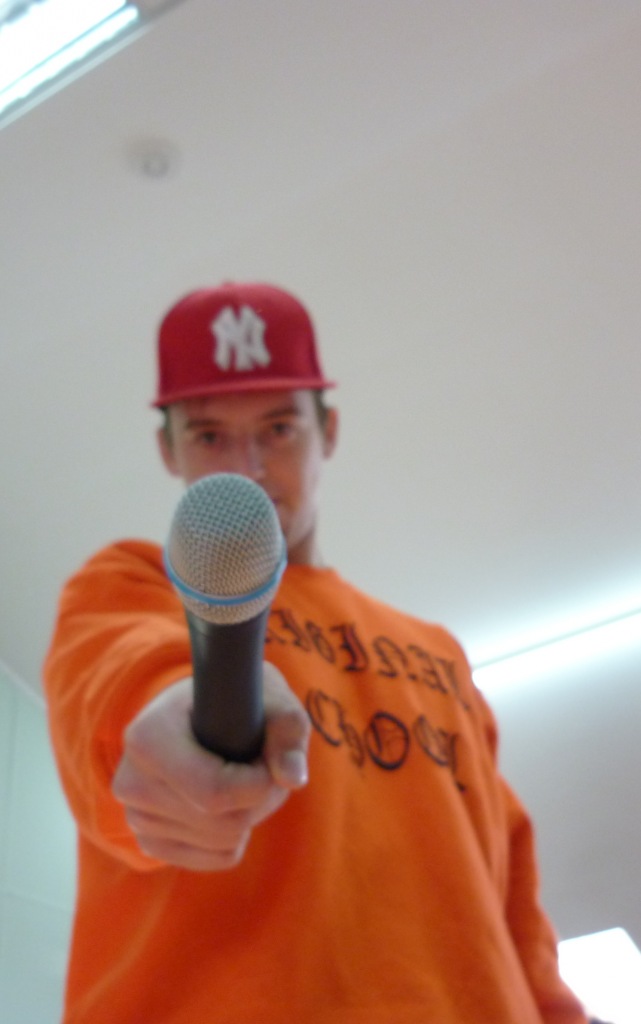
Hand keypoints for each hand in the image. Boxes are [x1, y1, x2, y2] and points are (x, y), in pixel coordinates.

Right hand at [112, 662, 309, 870]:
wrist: (198, 713)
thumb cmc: (236, 701)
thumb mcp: (269, 697)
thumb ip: (287, 728)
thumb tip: (292, 777)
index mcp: (147, 737)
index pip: (213, 792)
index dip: (260, 783)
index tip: (271, 755)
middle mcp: (131, 782)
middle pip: (223, 822)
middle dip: (261, 798)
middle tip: (261, 763)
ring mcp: (137, 818)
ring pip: (224, 842)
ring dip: (251, 815)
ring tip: (243, 776)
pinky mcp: (152, 842)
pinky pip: (218, 858)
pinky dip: (238, 834)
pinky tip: (229, 800)